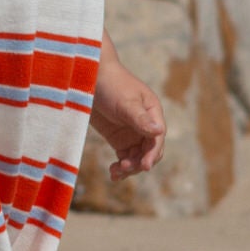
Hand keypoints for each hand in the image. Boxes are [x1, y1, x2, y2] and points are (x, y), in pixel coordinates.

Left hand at [90, 46, 165, 182]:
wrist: (90, 77)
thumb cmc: (111, 84)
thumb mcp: (125, 102)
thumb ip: (140, 118)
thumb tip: (159, 132)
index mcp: (153, 113)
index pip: (157, 138)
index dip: (152, 154)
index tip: (144, 166)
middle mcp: (146, 125)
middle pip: (149, 151)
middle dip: (139, 162)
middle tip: (125, 168)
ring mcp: (132, 132)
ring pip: (137, 157)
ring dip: (130, 168)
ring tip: (116, 173)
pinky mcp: (118, 138)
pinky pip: (125, 157)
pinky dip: (121, 166)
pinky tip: (113, 173)